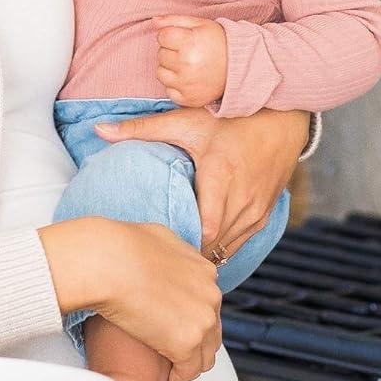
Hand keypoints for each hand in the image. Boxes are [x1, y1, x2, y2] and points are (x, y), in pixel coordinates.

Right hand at [38, 216, 221, 380]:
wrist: (109, 262)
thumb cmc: (121, 247)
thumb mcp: (157, 237)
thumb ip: (170, 251)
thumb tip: (163, 254)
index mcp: (204, 271)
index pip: (208, 304)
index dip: (190, 318)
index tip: (174, 326)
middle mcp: (211, 295)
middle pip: (212, 331)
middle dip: (193, 342)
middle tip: (172, 350)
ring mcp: (202, 320)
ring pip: (206, 355)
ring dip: (189, 362)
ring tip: (169, 365)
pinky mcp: (187, 342)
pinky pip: (189, 371)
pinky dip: (178, 375)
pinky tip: (164, 374)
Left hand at [94, 106, 308, 259]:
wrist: (283, 119)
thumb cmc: (230, 118)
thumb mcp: (185, 121)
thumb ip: (142, 128)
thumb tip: (98, 130)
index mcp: (221, 176)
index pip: (204, 229)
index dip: (183, 243)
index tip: (157, 246)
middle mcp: (242, 198)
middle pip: (214, 244)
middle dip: (188, 254)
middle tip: (159, 262)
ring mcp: (256, 209)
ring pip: (228, 248)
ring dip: (205, 254)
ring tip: (176, 261)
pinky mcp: (264, 214)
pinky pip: (241, 242)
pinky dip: (222, 248)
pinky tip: (200, 252)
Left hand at [153, 16, 227, 107]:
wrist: (240, 67)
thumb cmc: (219, 43)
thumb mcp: (200, 24)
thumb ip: (174, 21)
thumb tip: (154, 22)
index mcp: (189, 43)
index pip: (161, 37)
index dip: (171, 35)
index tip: (183, 39)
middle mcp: (186, 65)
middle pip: (160, 54)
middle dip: (171, 51)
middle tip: (188, 52)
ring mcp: (187, 84)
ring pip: (160, 73)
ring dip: (170, 68)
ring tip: (187, 65)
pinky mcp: (189, 99)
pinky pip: (168, 91)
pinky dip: (176, 85)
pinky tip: (189, 78)